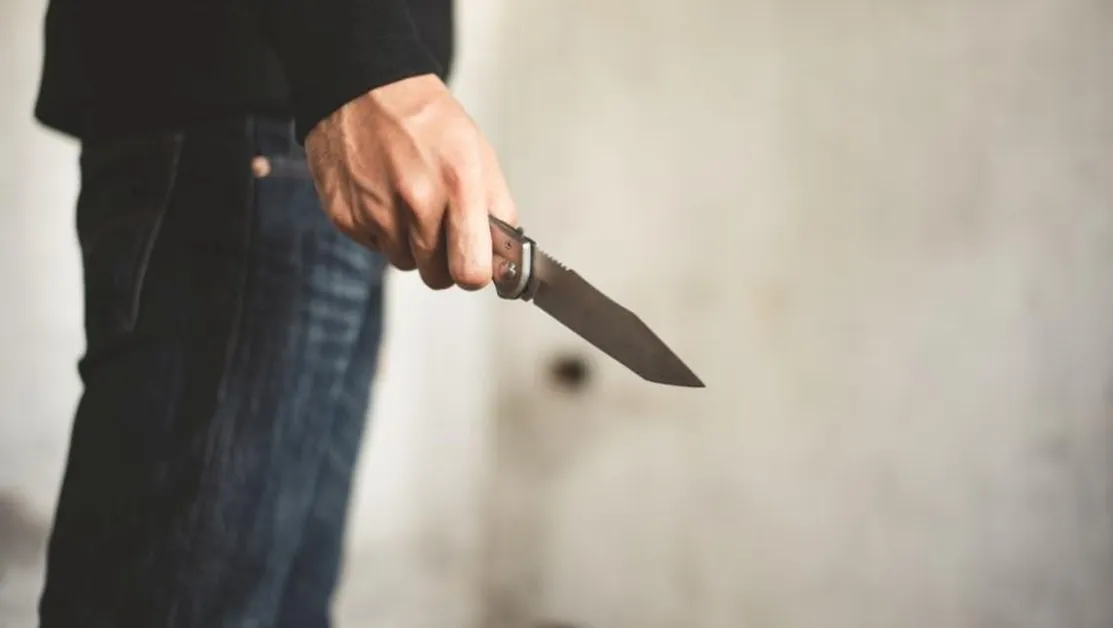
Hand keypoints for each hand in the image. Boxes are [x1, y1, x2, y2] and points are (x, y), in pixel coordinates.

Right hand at [304, 74, 517, 289]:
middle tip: (440, 227)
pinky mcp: (345, 216)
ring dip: (410, 244)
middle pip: (436, 276)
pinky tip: (382, 194)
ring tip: (408, 200)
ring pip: (404, 263)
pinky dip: (381, 230)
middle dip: (443, 261)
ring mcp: (376, 211)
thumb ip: (498, 210)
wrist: (363, 88)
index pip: (471, 272)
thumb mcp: (478, 154)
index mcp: (457, 184)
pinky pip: (374, 247)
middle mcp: (416, 201)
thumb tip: (505, 261)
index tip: (474, 263)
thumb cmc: (425, 120)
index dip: (474, 273)